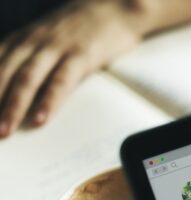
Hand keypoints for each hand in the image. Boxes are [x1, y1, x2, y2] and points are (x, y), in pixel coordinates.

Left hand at [0, 0, 146, 136]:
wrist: (114, 9)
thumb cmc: (79, 29)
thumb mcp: (44, 39)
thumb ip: (28, 59)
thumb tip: (13, 89)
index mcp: (21, 40)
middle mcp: (32, 42)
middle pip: (3, 74)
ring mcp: (56, 48)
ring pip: (27, 79)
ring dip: (12, 106)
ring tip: (5, 131)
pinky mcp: (81, 56)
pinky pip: (61, 82)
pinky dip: (49, 101)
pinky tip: (40, 120)